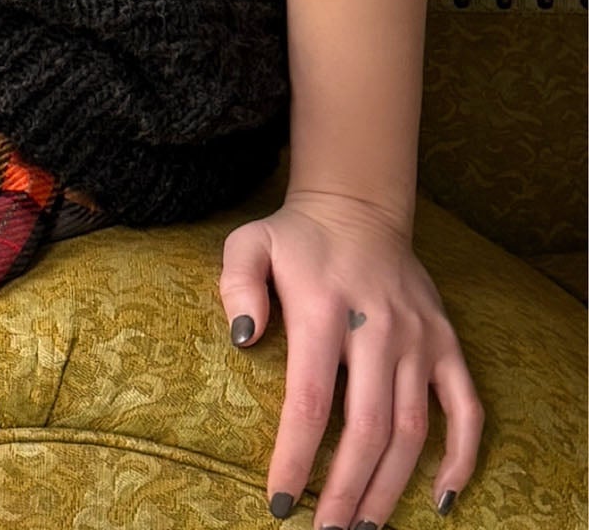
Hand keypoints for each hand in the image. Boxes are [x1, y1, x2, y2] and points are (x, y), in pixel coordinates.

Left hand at [220, 189, 481, 524]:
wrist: (356, 206)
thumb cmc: (295, 239)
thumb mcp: (249, 243)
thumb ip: (237, 285)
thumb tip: (242, 339)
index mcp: (325, 307)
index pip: (310, 399)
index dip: (297, 457)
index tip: (280, 502)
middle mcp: (378, 326)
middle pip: (367, 428)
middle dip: (346, 489)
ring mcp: (419, 337)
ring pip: (412, 430)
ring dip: (390, 487)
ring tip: (362, 527)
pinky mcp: (446, 342)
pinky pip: (466, 408)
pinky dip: (461, 456)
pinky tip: (440, 496)